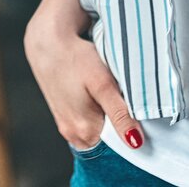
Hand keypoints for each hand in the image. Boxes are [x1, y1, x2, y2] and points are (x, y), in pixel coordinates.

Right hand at [23, 0, 144, 153]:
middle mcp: (73, 134)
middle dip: (120, 125)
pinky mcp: (63, 114)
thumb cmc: (75, 58)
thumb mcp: (103, 84)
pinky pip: (87, 120)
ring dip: (108, 116)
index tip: (141, 117)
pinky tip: (98, 93)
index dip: (133, 133)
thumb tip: (136, 143)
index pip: (118, 146)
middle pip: (108, 140)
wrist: (47, 41)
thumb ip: (120, 115)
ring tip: (111, 94)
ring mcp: (66, 125)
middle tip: (126, 101)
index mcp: (84, 132)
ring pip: (98, 128)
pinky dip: (97, 110)